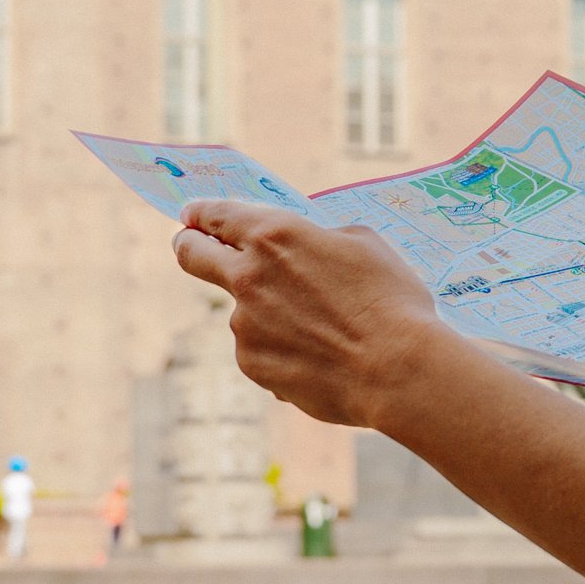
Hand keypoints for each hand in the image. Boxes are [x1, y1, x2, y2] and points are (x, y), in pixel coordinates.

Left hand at [170, 201, 454, 428]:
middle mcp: (247, 276)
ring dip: (267, 312)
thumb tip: (305, 248)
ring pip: (242, 311)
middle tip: (192, 246)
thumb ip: (318, 239)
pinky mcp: (252, 365)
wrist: (396, 370)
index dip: (201, 213)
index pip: (217, 215)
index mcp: (274, 235)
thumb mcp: (362, 243)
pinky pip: (261, 349)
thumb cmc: (390, 300)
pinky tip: (321, 356)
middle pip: (191, 255)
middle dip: (188, 245)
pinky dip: (282, 349)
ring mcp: (244, 325)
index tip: (192, 216)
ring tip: (323, 329)